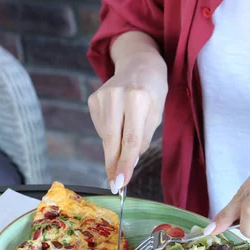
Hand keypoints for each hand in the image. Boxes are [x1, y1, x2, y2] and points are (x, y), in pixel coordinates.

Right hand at [88, 51, 167, 192]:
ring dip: (115, 146)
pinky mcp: (93, 99)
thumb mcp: (156, 115)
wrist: (139, 64)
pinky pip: (100, 128)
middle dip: (113, 165)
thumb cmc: (152, 93)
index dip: (125, 164)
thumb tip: (127, 165)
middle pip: (112, 140)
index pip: (131, 139)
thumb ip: (143, 139)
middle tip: (115, 184)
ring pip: (105, 136)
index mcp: (138, 98)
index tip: (120, 183)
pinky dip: (110, 133)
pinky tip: (118, 121)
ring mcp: (102, 96)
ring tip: (127, 130)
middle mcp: (117, 96)